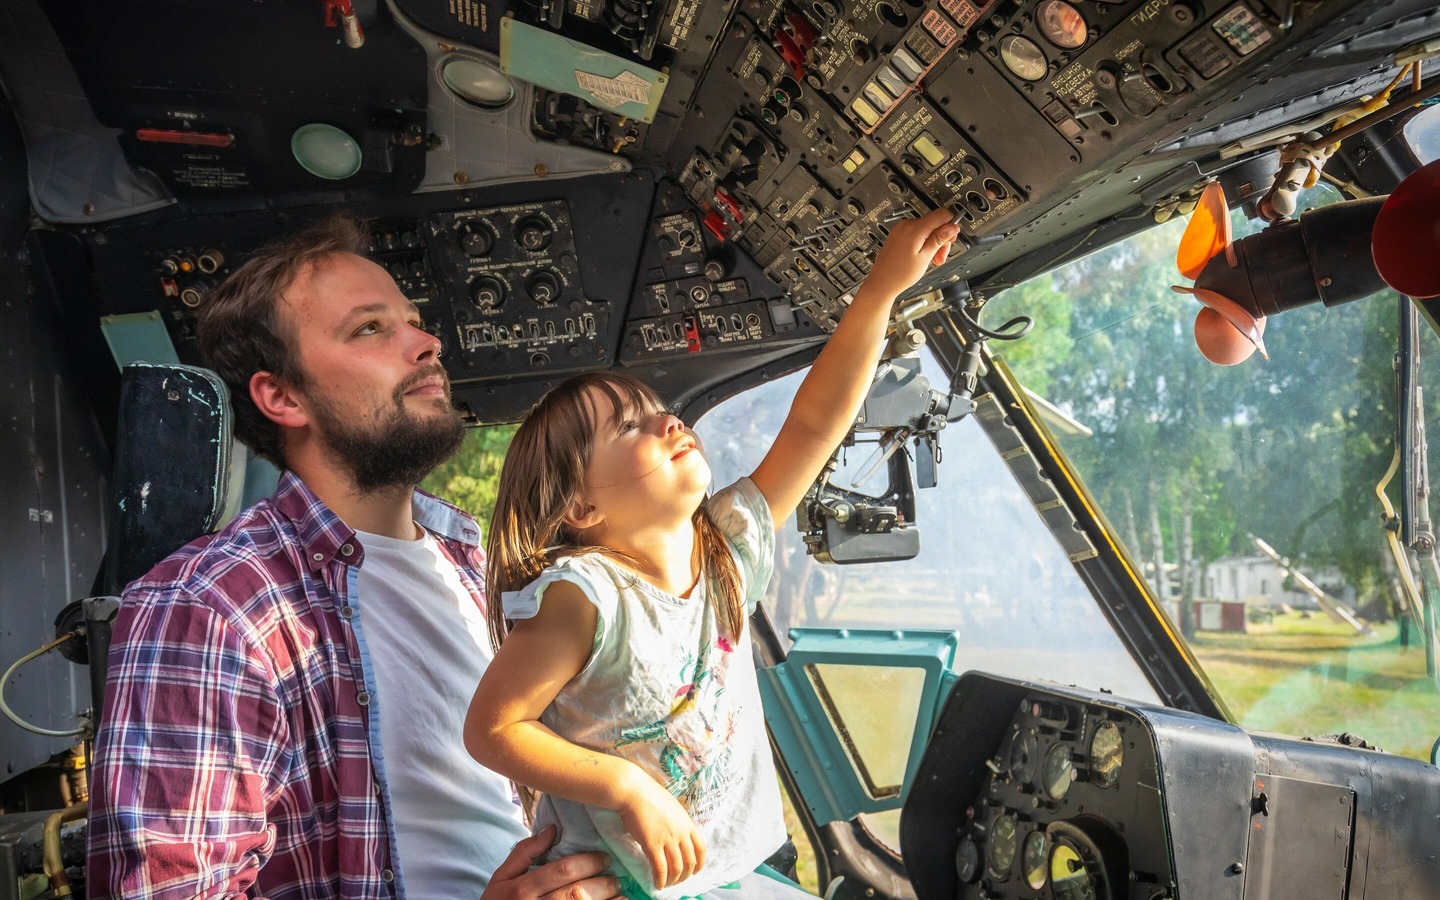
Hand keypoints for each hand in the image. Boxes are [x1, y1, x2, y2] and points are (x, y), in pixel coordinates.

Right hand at [480, 825, 620, 899]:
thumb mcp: (502, 877)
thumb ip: (524, 852)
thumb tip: (552, 829)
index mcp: (522, 888)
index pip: (563, 871)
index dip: (588, 862)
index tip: (604, 858)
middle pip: (576, 893)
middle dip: (602, 884)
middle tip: (615, 876)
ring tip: (620, 894)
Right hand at [616, 771, 705, 888]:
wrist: (634, 791)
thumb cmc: (649, 795)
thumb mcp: (672, 807)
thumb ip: (678, 822)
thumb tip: (677, 834)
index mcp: (687, 823)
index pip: (701, 848)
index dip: (699, 864)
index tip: (695, 871)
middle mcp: (681, 833)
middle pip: (690, 862)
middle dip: (685, 876)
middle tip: (677, 881)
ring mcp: (668, 839)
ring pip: (677, 869)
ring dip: (673, 880)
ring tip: (666, 884)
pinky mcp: (652, 845)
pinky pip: (660, 869)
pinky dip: (660, 880)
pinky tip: (657, 884)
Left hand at [862, 207, 961, 299]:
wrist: (881, 282)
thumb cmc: (900, 274)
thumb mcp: (925, 257)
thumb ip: (939, 239)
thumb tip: (953, 226)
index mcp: (915, 229)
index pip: (942, 214)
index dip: (951, 225)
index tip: (952, 238)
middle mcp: (906, 224)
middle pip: (934, 223)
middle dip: (941, 239)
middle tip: (940, 256)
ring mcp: (900, 229)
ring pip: (926, 229)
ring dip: (933, 243)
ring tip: (931, 259)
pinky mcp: (898, 234)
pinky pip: (916, 233)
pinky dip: (923, 242)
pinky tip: (923, 256)